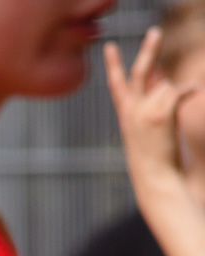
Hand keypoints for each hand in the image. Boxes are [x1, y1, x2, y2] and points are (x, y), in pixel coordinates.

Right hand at [106, 29, 197, 204]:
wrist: (154, 177)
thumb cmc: (153, 156)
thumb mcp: (147, 127)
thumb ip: (152, 100)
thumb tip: (163, 77)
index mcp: (125, 113)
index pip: (117, 83)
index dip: (113, 64)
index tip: (109, 46)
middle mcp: (131, 110)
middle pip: (140, 72)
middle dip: (149, 50)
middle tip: (155, 30)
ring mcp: (145, 111)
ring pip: (166, 87)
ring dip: (175, 98)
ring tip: (169, 123)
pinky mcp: (161, 113)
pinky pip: (178, 91)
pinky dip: (188, 90)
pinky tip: (194, 90)